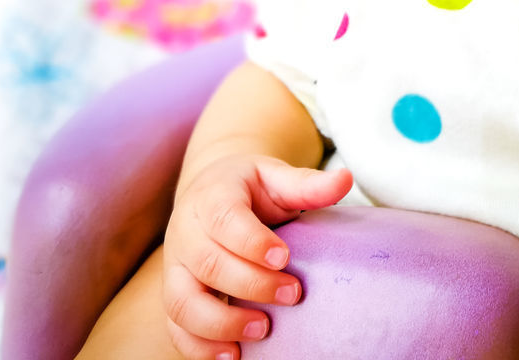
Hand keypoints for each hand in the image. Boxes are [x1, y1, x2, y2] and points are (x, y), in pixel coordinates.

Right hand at [162, 153, 352, 359]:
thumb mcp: (276, 177)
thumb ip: (307, 184)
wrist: (209, 193)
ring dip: (221, 323)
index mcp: (211, 197)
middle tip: (293, 294)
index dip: (252, 242)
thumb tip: (345, 179)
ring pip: (183, 301)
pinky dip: (199, 348)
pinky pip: (176, 327)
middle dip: (251, 284)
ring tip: (263, 329)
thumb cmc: (250, 189)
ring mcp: (174, 268)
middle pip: (208, 263)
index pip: (225, 219)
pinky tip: (233, 356)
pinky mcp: (173, 295)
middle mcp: (185, 233)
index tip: (284, 258)